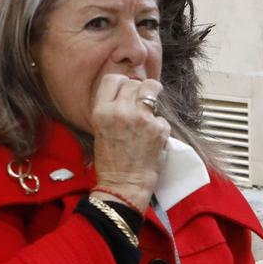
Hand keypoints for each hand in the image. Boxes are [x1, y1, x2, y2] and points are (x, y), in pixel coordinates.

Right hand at [89, 74, 167, 210]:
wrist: (124, 185)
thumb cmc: (111, 161)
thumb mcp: (100, 129)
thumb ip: (112, 109)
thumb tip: (130, 90)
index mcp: (102, 111)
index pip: (114, 79)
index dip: (123, 83)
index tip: (128, 90)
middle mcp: (120, 111)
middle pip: (135, 83)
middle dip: (140, 92)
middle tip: (141, 105)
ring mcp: (141, 118)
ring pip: (152, 89)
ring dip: (153, 97)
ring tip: (151, 111)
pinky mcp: (158, 128)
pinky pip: (162, 117)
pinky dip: (159, 127)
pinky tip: (152, 139)